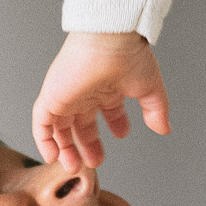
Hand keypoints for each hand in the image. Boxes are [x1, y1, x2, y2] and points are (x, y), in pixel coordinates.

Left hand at [33, 31, 171, 171]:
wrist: (109, 39)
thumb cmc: (129, 55)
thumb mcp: (149, 88)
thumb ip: (156, 110)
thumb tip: (164, 128)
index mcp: (106, 85)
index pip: (107, 108)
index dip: (114, 124)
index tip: (122, 135)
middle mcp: (85, 91)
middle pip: (81, 122)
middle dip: (88, 144)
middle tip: (95, 161)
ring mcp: (67, 94)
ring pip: (60, 126)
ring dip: (66, 148)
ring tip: (74, 166)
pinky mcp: (51, 97)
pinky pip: (41, 123)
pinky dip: (45, 140)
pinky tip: (52, 156)